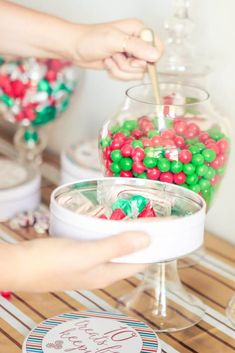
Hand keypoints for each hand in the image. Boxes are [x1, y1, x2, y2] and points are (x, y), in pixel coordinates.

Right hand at [0, 231, 149, 291]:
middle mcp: (99, 272)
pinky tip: (103, 220)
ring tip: (131, 214)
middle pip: (127, 256)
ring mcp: (86, 264)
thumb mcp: (87, 253)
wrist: (19, 265)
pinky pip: (98, 243)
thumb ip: (117, 246)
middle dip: (140, 239)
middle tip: (148, 216)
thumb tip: (148, 239)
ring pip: (112, 248)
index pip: (139, 263)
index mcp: (106, 275)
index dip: (153, 248)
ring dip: (122, 234)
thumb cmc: (51, 262)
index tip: (164, 229)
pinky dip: (105, 232)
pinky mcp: (75, 255)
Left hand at [72, 19, 163, 79]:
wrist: (74, 48)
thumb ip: (136, 47)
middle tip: (116, 56)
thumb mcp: (114, 41)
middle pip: (146, 65)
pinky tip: (107, 64)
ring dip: (120, 70)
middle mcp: (136, 42)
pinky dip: (116, 74)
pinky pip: (127, 77)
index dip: (148, 59)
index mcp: (138, 31)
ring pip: (136, 74)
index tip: (133, 58)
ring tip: (110, 59)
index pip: (157, 49)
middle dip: (128, 66)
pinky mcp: (123, 65)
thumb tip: (155, 55)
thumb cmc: (90, 39)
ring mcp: (129, 55)